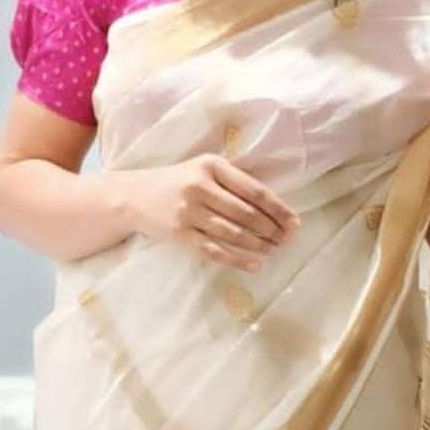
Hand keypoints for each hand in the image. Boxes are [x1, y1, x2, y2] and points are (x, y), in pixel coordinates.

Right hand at [124, 155, 300, 272]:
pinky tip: (255, 264)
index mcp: (211, 165)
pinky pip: (214, 250)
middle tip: (287, 239)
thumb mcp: (203, 169)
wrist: (134, 195)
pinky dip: (238, 259)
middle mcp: (200, 186)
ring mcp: (188, 212)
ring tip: (274, 250)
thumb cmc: (178, 181)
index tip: (294, 222)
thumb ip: (234, 181)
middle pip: (246, 213)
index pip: (253, 190)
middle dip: (271, 229)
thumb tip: (275, 208)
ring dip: (258, 245)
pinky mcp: (180, 234)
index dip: (278, 208)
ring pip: (233, 233)